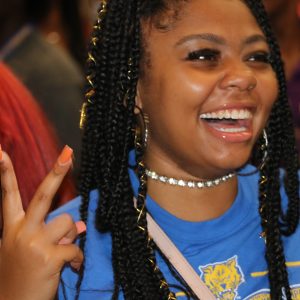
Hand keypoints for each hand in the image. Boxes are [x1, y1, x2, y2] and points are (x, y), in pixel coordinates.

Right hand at [0, 146, 84, 299]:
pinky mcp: (49, 258)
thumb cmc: (18, 276)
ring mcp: (34, 243)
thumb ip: (53, 234)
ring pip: (68, 223)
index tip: (1, 152)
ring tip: (63, 250)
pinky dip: (77, 259)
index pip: (7, 195)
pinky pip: (75, 249)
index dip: (4, 173)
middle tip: (68, 152)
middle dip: (57, 172)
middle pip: (43, 194)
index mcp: (12, 227)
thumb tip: (81, 225)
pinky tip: (71, 267)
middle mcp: (21, 230)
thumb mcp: (28, 250)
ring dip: (71, 235)